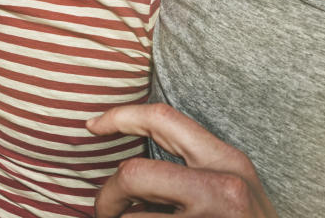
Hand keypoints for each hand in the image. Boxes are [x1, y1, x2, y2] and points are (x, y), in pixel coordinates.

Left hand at [88, 104, 277, 217]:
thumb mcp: (232, 190)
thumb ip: (192, 168)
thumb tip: (129, 166)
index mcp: (228, 161)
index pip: (162, 118)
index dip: (119, 116)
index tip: (92, 125)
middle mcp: (222, 189)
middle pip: (133, 174)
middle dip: (108, 195)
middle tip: (106, 210)